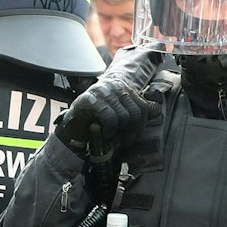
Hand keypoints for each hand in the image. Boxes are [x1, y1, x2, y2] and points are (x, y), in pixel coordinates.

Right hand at [55, 44, 164, 158]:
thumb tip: (156, 110)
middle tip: (121, 140)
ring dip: (119, 133)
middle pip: (136, 113)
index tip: (131, 136)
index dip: (141, 126)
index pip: (144, 107)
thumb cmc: (96, 121)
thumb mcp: (119, 114)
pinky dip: (109, 129)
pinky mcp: (89, 99)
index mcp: (123, 88)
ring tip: (111, 137)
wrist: (70, 126)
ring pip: (124, 116)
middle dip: (130, 132)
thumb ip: (136, 111)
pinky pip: (109, 116)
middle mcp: (114, 86)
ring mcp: (101, 91)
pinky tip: (105, 134)